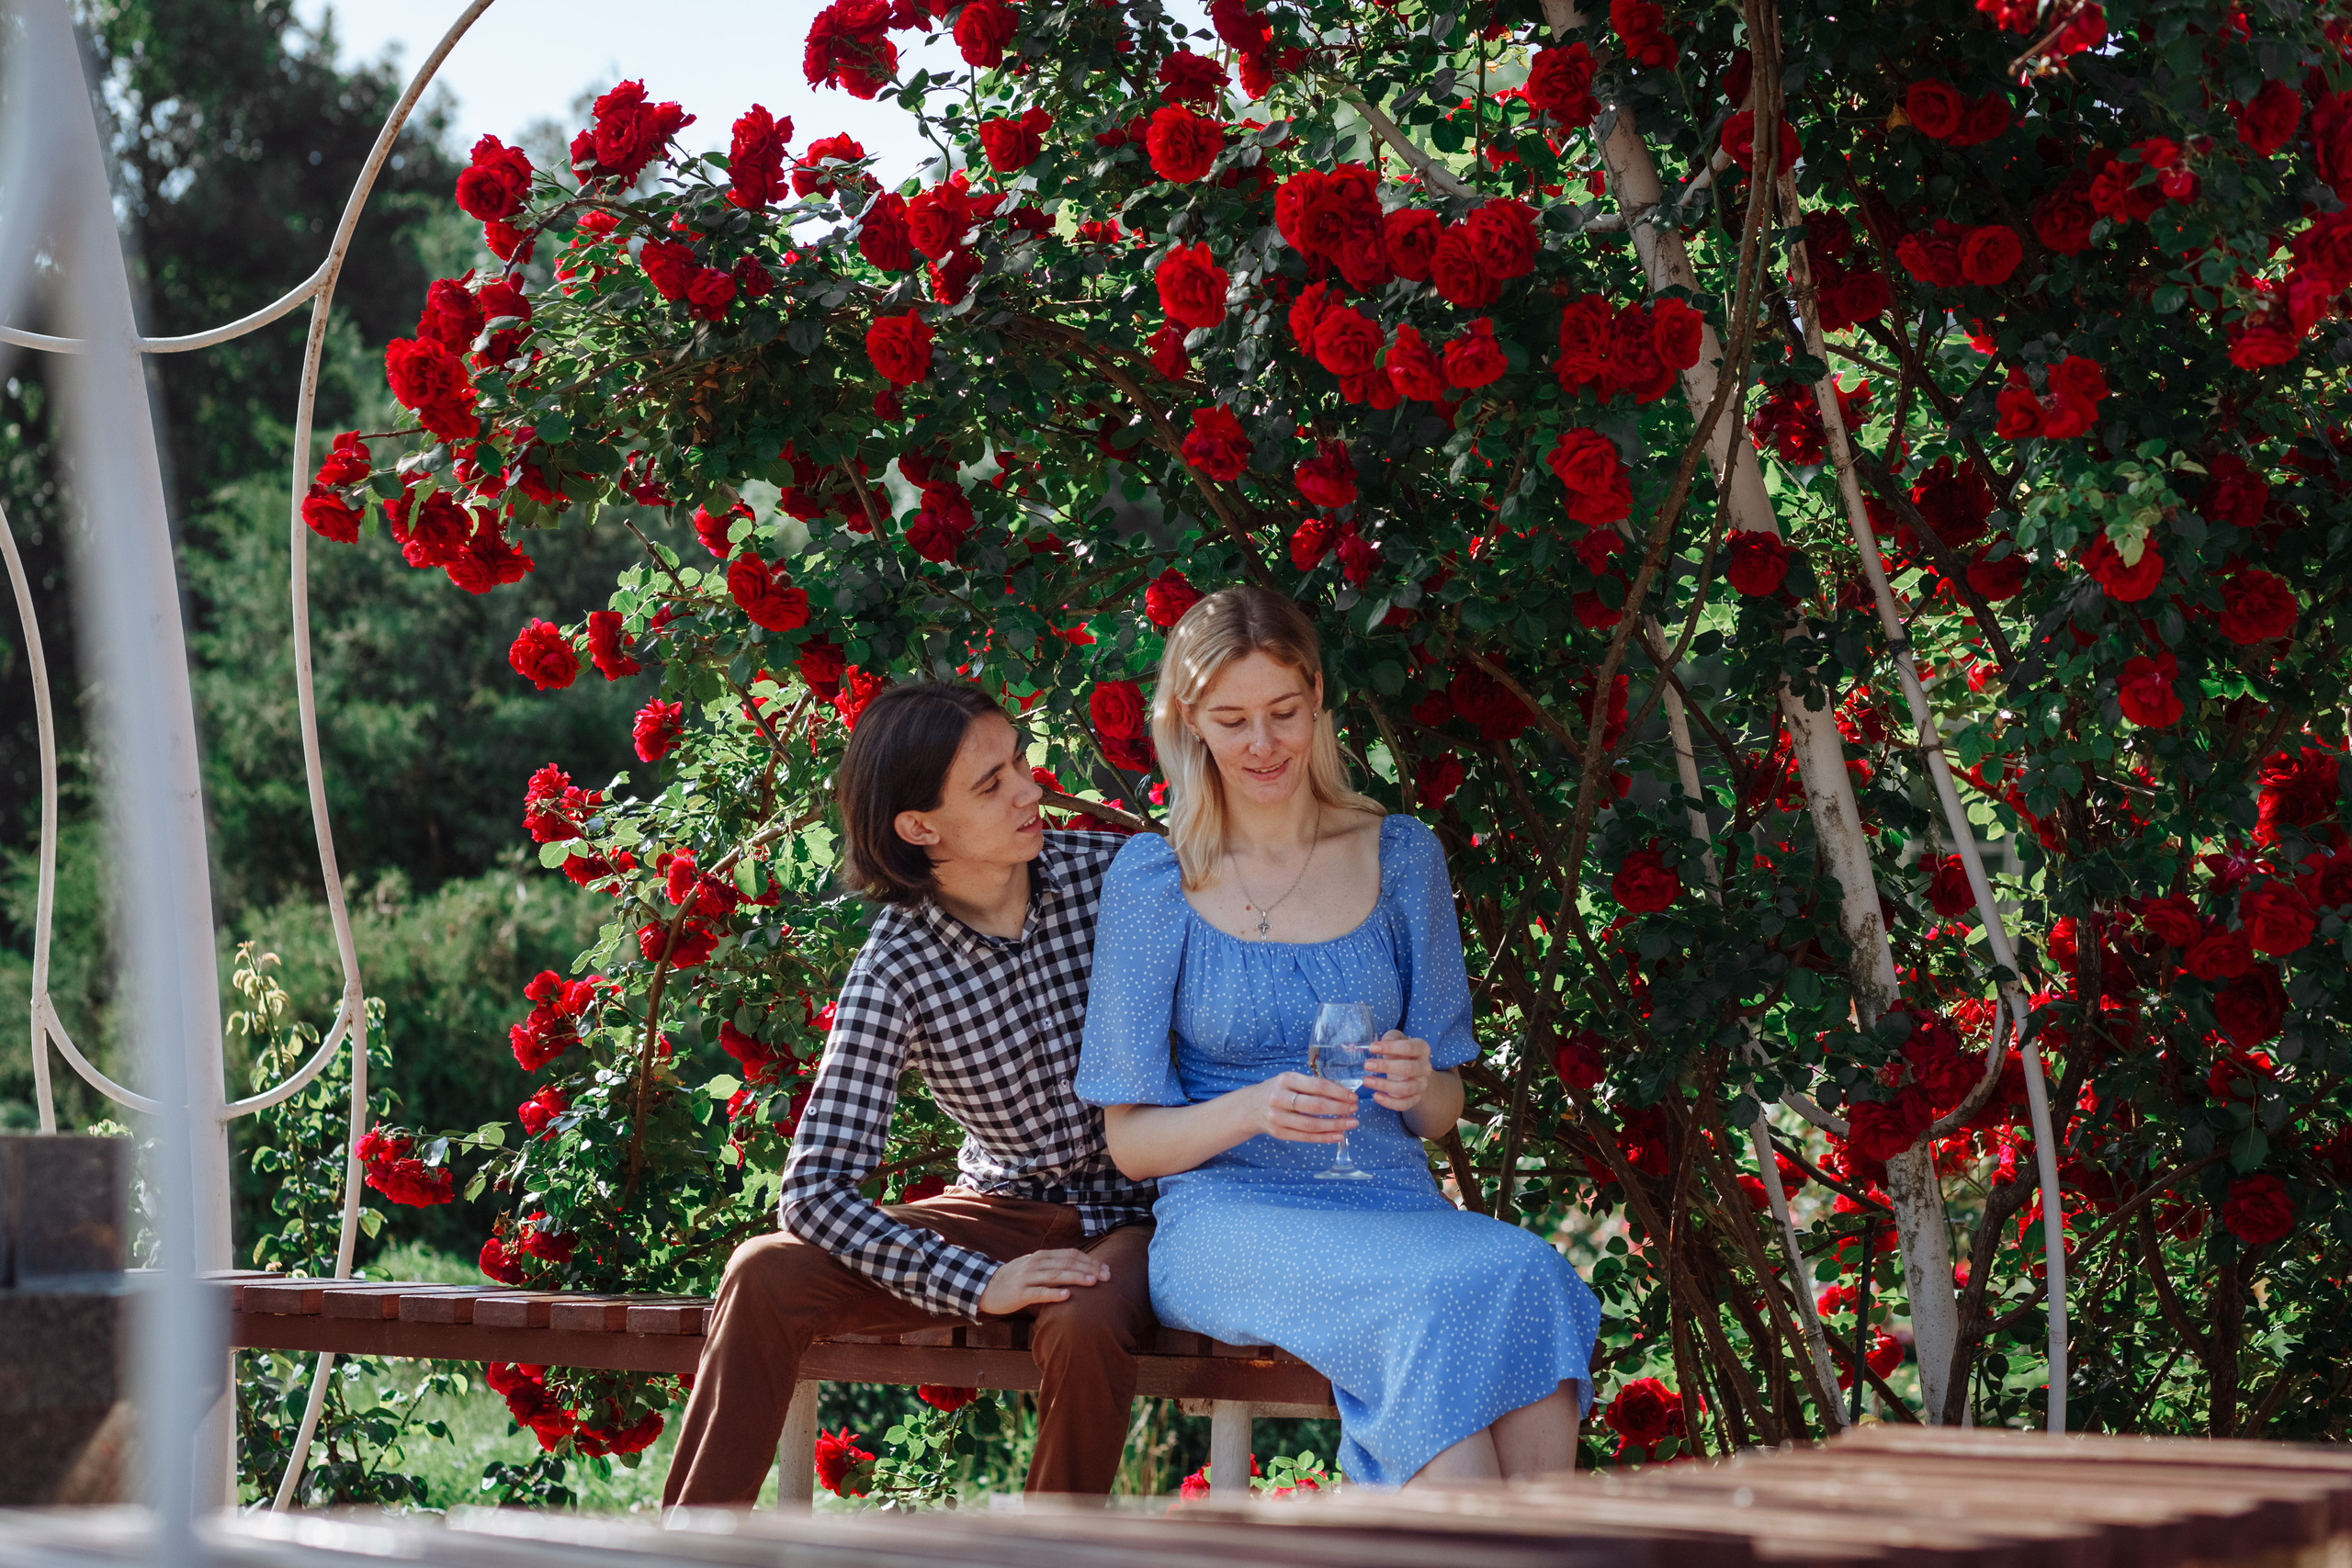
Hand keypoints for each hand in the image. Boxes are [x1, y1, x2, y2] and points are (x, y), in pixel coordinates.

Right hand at [978, 1248, 1109, 1314]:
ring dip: (1076, 1278)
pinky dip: (1054, 1294)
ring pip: (1056, 1275)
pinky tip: (1067, 1296)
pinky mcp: (1020, 1293)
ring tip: (1093, 1282)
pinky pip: (1039, 1293)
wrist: (985, 1287)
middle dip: (1089, 1269)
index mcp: (1042, 1256)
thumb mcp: (1034, 1267)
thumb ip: (1053, 1266)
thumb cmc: (1015, 1279)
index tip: (1106, 1269)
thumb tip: (1080, 1269)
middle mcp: (1036, 1263)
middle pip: (1067, 1263)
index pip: (1070, 1254)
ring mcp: (1027, 1277)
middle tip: (1107, 1276)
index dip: (1090, 1260)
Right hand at [1256, 1071, 1357, 1142]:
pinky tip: (1338, 1135)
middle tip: (1354, 1110)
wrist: (1251, 1107)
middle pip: (1315, 1106)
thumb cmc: (1278, 1090)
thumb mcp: (1291, 1080)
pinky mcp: (1279, 1133)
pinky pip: (1306, 1137)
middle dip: (1339, 1108)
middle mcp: (1280, 1098)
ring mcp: (1278, 1117)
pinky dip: (1324, 1138)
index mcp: (1286, 1080)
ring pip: (1312, 1124)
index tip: (1352, 1097)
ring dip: (1335, 1125)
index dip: (1338, 1092)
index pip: (1317, 1086)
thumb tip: (1343, 1095)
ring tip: (1351, 1123)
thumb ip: (1312, 1086)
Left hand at [1366, 1029, 1430, 1112]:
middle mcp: (1425, 1067)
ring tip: (1366, 1080)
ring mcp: (1422, 1085)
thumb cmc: (1402, 1053)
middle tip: (1366, 1065)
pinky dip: (1390, 1102)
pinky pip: (1404, 1104)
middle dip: (1386, 1067)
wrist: (1415, 1072)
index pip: (1409, 1047)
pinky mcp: (1416, 1099)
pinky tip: (1376, 1096)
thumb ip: (1391, 1038)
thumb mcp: (1398, 1040)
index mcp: (1422, 1049)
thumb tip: (1382, 1041)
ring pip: (1405, 1088)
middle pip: (1408, 1068)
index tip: (1372, 1048)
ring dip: (1384, 1085)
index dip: (1390, 1047)